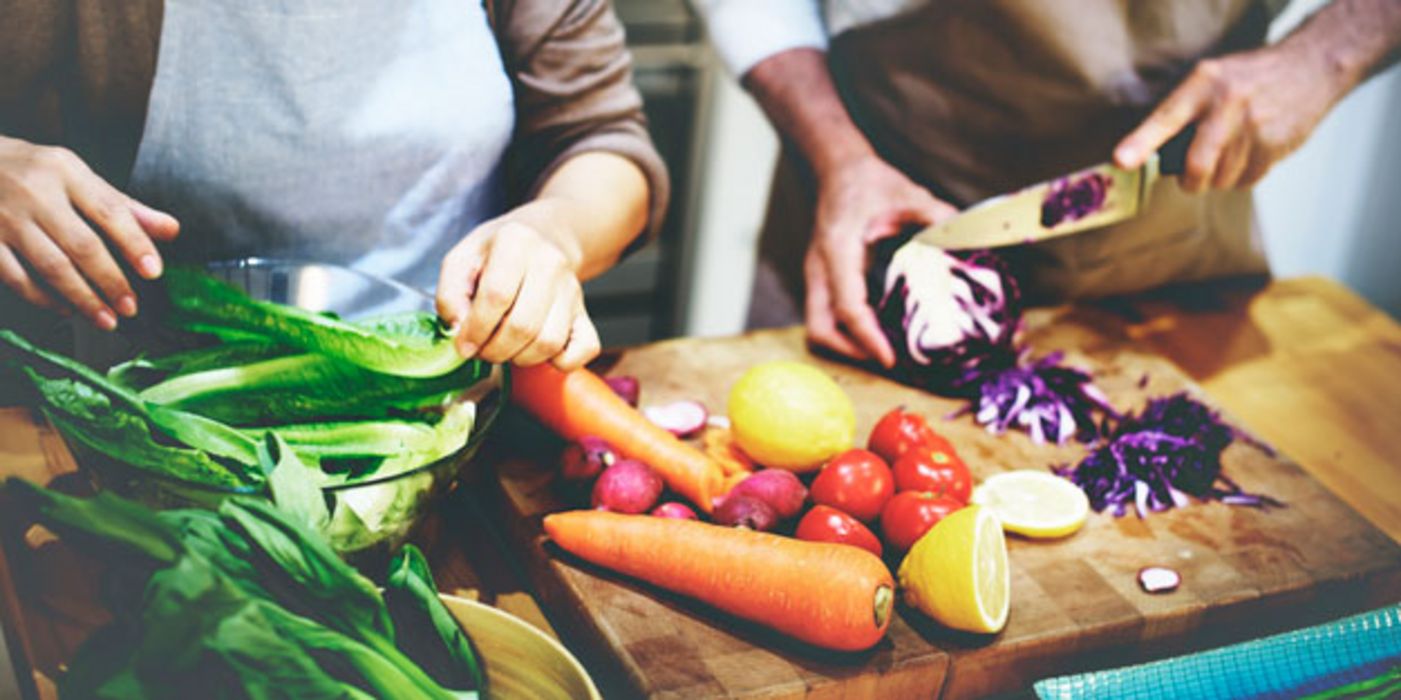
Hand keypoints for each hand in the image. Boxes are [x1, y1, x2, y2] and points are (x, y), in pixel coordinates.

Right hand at [0, 136, 179, 328]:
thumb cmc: (34, 173)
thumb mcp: (78, 176)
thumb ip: (124, 206)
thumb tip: (171, 229)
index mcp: (66, 171)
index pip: (110, 210)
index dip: (135, 243)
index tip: (154, 271)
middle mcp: (36, 193)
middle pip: (81, 245)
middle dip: (111, 281)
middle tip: (130, 307)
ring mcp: (5, 218)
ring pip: (51, 267)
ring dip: (83, 299)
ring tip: (106, 319)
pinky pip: (17, 277)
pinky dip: (44, 298)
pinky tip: (66, 309)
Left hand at [437, 202, 600, 370]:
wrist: (541, 239)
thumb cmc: (496, 254)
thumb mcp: (461, 260)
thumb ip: (450, 295)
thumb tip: (459, 330)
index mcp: (516, 241)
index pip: (496, 296)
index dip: (475, 329)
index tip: (464, 344)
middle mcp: (550, 262)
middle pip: (523, 325)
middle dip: (494, 350)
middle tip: (481, 349)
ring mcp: (571, 290)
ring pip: (549, 342)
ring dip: (520, 358)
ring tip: (505, 348)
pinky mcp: (585, 313)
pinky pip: (584, 349)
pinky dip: (561, 362)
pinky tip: (537, 351)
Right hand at [805, 154, 956, 367]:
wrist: (840, 169)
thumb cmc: (870, 182)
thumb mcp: (907, 193)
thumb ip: (935, 215)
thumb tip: (963, 239)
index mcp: (838, 249)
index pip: (847, 306)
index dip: (867, 337)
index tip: (890, 359)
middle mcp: (819, 267)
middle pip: (820, 328)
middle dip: (849, 351)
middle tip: (886, 358)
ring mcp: (817, 275)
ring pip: (818, 326)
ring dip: (845, 345)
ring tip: (881, 350)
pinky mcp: (821, 279)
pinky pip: (826, 316)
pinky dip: (846, 331)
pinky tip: (875, 330)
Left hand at [1114, 42, 1354, 191]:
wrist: (1311, 67)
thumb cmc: (1247, 79)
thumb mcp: (1211, 79)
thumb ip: (1183, 112)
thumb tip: (1153, 156)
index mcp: (1203, 84)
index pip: (1166, 118)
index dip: (1141, 142)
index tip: (1121, 160)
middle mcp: (1227, 105)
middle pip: (1196, 165)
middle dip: (1189, 182)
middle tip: (1190, 178)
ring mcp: (1254, 126)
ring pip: (1221, 179)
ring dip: (1219, 178)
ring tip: (1229, 152)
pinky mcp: (1275, 145)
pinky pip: (1246, 181)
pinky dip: (1242, 176)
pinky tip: (1251, 152)